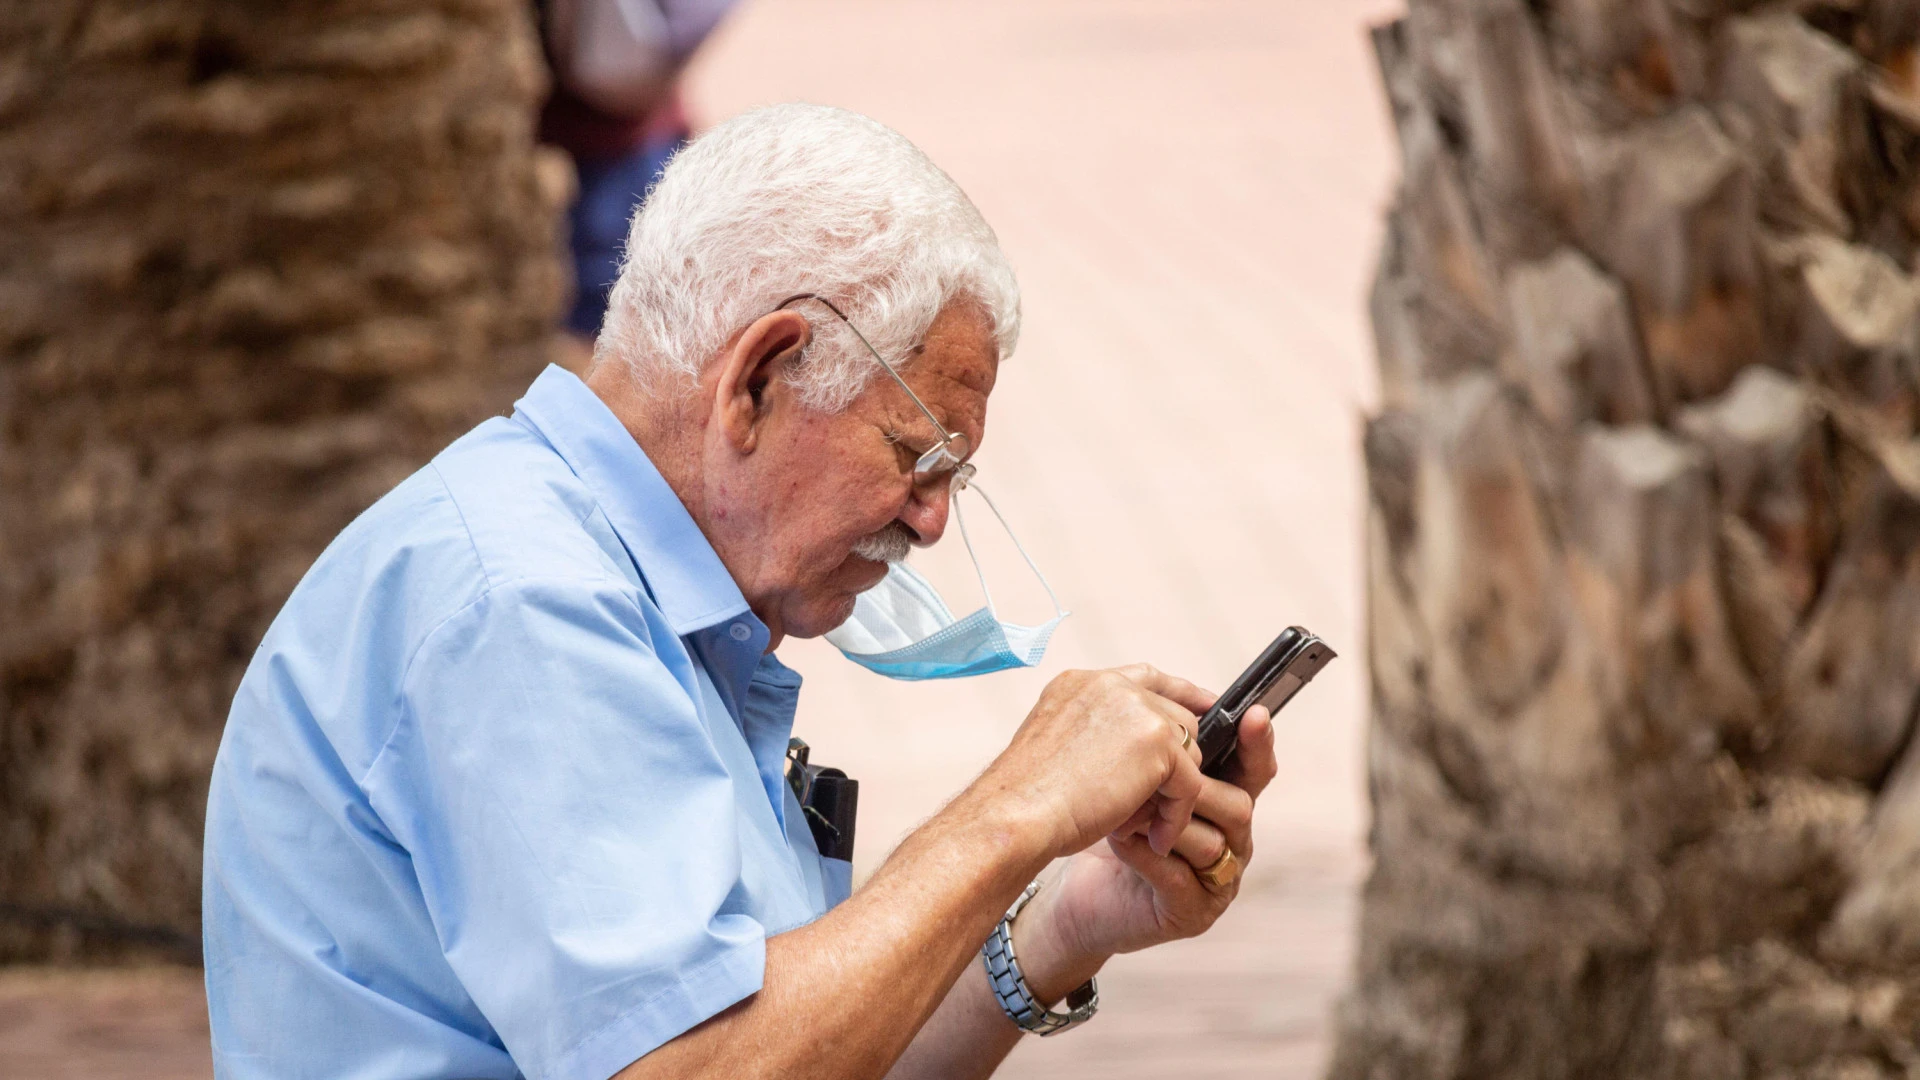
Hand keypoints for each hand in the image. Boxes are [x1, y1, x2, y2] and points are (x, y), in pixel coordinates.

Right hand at [980, 664, 1212, 860]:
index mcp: (1082, 683)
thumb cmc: (1025, 799)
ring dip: (1173, 793)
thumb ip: (1099, 736)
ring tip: (1145, 827)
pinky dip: (1176, 817)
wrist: (1013, 815)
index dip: (1179, 693)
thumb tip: (1141, 756)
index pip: (1147, 677)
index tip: (1205, 708)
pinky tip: (1156, 839)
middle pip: (1177, 717)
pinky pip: (1189, 784)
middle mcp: (1111, 686)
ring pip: (1188, 752)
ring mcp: (1136, 709)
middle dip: (1175, 763)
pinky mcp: (1157, 742)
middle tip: (1157, 805)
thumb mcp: (1059, 750)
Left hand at [1032, 704, 1278, 962]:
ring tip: (1121, 811)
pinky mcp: (1191, 913)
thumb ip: (1160, 742)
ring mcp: (1216, 883)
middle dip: (1194, 788)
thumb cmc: (1104, 822)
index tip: (1254, 713)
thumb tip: (1179, 696)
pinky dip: (1145, 855)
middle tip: (1152, 777)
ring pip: (1214, 843)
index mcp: (1223, 802)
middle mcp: (1231, 843)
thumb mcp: (1131, 773)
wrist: (1072, 889)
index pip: (1253, 769)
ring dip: (1164, 821)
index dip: (1257, 743)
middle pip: (1240, 804)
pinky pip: (1181, 878)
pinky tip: (1118, 838)